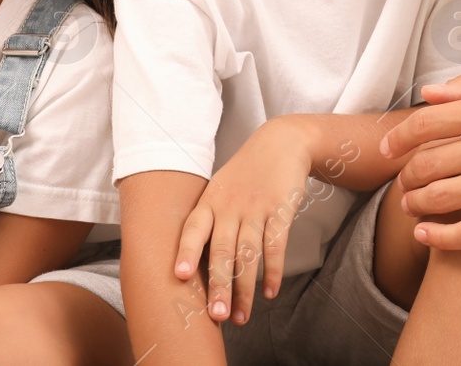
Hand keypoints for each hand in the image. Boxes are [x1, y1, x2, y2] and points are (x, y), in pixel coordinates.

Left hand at [174, 116, 314, 324]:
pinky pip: (276, 245)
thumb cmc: (244, 175)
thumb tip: (191, 265)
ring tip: (241, 317)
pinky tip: (270, 292)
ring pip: (248, 254)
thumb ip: (208, 222)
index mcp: (210, 202)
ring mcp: (256, 208)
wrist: (280, 143)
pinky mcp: (280, 210)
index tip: (180, 277)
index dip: (187, 252)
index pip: (193, 229)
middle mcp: (230, 206)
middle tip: (216, 316)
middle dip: (219, 286)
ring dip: (245, 289)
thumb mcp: (220, 190)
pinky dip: (273, 271)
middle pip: (222, 250)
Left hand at [379, 72, 460, 250]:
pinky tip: (424, 236)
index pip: (427, 123)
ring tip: (410, 205)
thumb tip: (429, 92)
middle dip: (406, 176)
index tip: (387, 149)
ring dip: (416, 205)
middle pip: (429, 164)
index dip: (398, 139)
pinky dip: (439, 238)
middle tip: (402, 182)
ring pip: (443, 198)